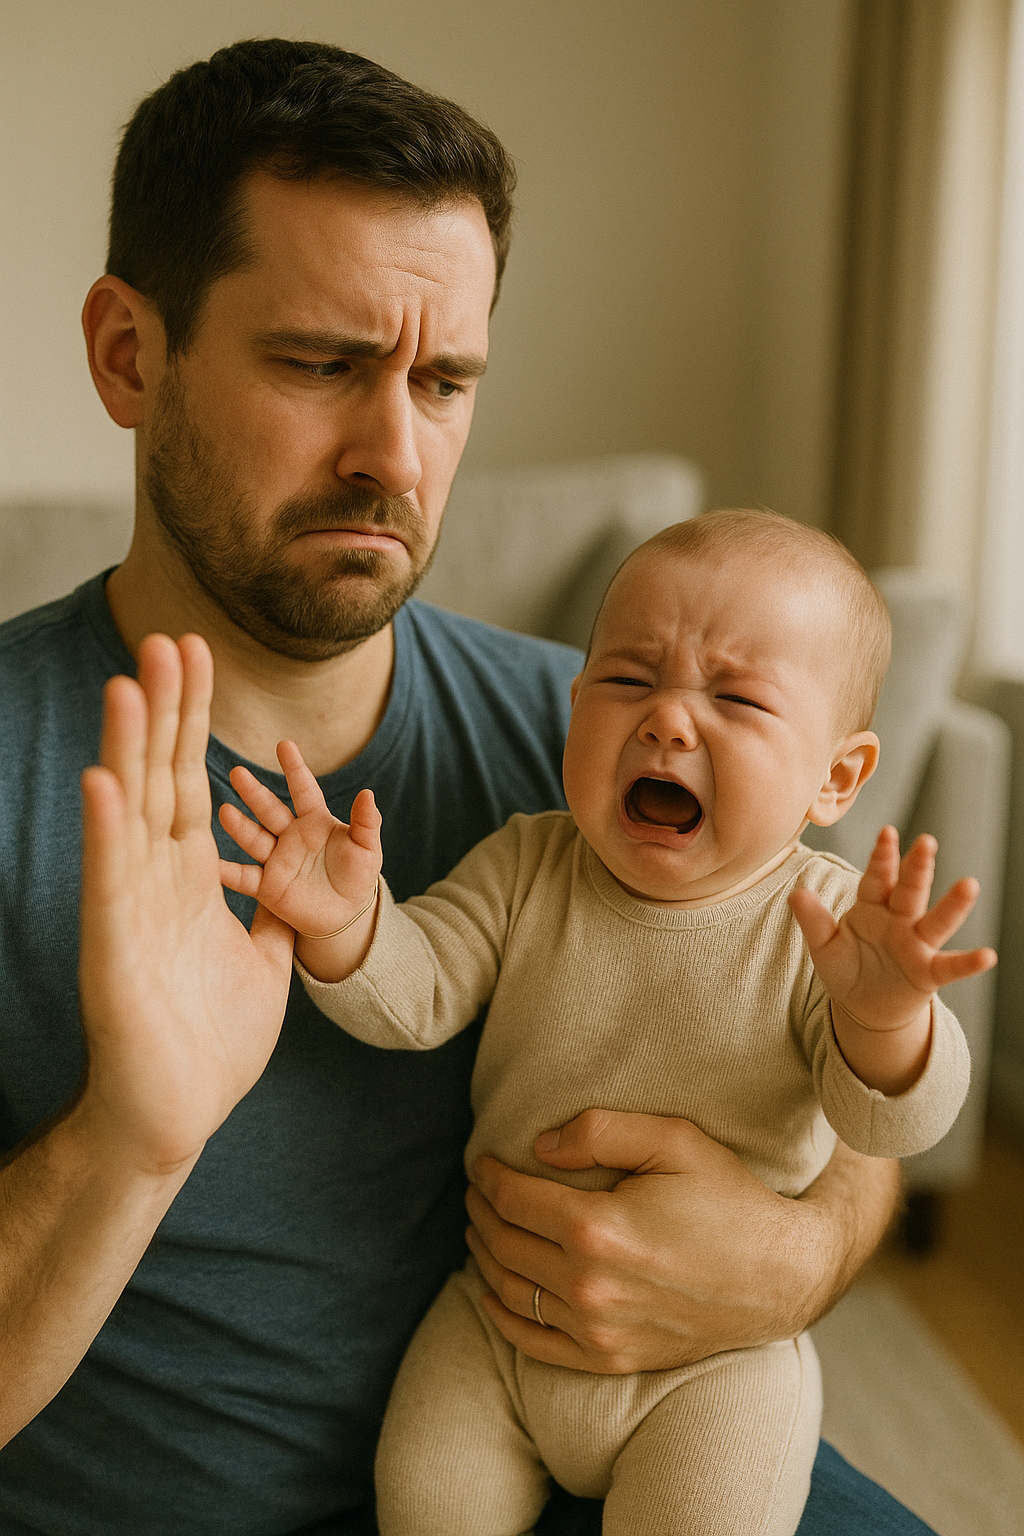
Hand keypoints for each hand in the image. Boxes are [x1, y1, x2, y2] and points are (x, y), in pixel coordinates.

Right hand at [78, 634, 295, 1174]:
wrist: (176, 1115)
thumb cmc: (210, 1043)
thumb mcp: (266, 960)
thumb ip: (280, 910)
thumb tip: (302, 878)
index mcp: (189, 880)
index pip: (192, 781)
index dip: (196, 720)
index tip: (199, 658)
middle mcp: (155, 882)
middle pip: (161, 777)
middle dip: (168, 709)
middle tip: (169, 639)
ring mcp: (130, 910)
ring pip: (130, 812)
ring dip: (130, 746)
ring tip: (130, 682)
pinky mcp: (114, 949)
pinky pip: (111, 880)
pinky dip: (108, 830)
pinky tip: (106, 779)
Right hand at [219, 742, 381, 942]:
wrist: (346, 915)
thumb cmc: (357, 876)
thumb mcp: (367, 849)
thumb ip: (366, 822)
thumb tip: (368, 794)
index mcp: (315, 821)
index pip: (303, 790)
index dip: (295, 768)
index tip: (284, 745)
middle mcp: (291, 836)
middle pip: (269, 809)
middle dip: (254, 792)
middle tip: (238, 773)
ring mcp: (276, 860)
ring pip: (254, 839)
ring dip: (239, 826)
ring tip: (224, 811)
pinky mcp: (268, 886)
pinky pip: (245, 877)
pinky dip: (227, 872)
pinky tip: (210, 864)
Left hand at [464, 1109, 888, 1371]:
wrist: (781, 1277)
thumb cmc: (729, 1199)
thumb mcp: (674, 1139)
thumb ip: (600, 1130)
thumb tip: (539, 1146)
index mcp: (597, 1228)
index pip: (513, 1198)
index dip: (488, 1176)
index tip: (481, 1161)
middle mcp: (589, 1286)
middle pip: (504, 1244)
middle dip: (481, 1211)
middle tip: (477, 1190)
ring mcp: (598, 1331)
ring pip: (511, 1292)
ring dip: (484, 1257)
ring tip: (480, 1228)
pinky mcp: (611, 1359)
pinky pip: (533, 1344)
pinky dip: (501, 1316)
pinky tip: (489, 1292)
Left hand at [789, 826, 995, 1032]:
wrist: (863, 1006)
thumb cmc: (846, 967)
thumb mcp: (823, 945)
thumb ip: (813, 920)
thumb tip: (796, 893)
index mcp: (872, 906)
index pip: (877, 878)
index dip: (882, 857)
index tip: (887, 832)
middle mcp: (899, 920)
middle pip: (910, 890)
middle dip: (917, 867)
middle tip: (926, 842)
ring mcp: (917, 945)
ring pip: (936, 921)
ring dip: (953, 905)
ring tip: (969, 885)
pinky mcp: (929, 972)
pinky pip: (951, 966)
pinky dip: (969, 962)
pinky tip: (987, 956)